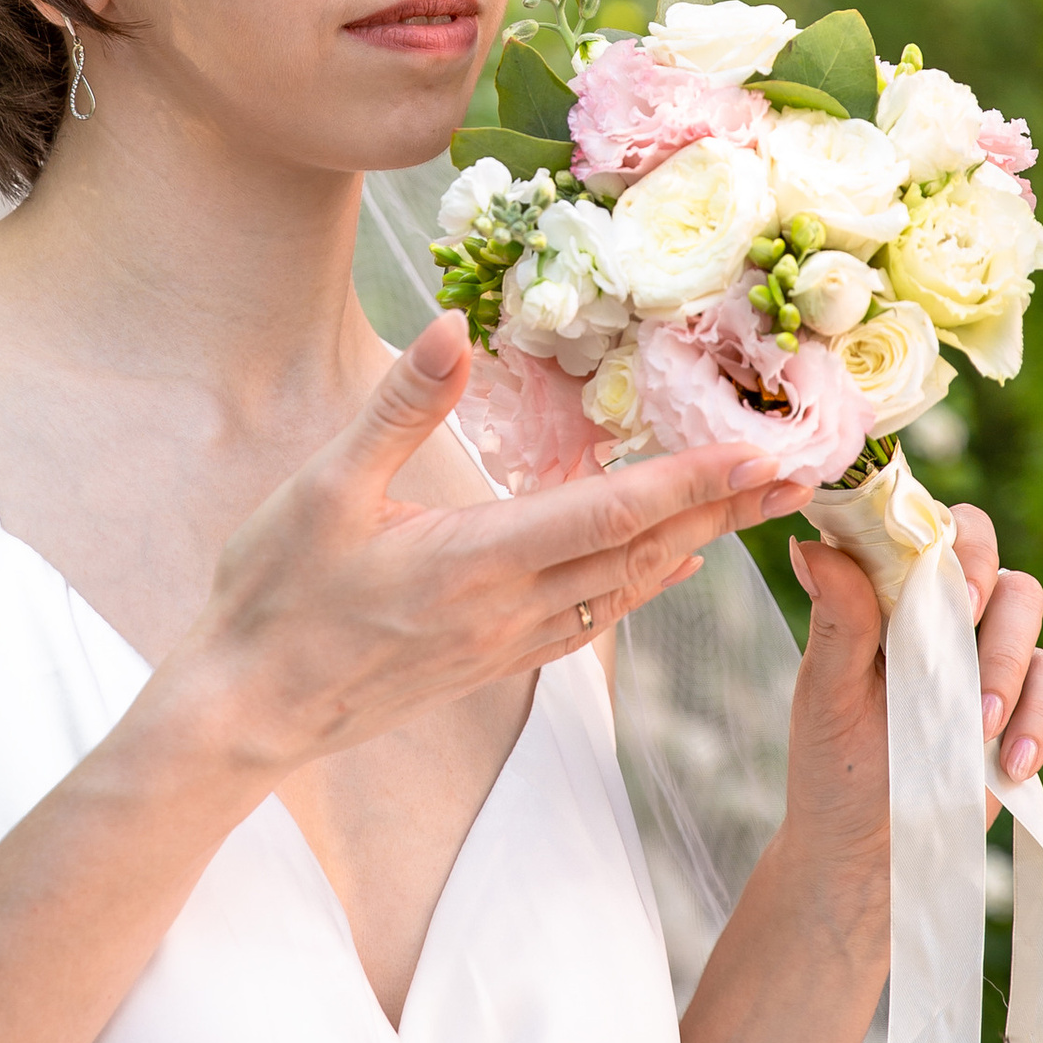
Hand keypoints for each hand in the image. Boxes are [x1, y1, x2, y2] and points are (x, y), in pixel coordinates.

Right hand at [166, 313, 813, 777]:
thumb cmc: (274, 598)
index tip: (758, 452)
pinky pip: (592, 620)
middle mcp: (508, 611)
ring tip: (751, 509)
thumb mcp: (322, 489)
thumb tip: (453, 328)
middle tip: (799, 475)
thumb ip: (397, 407)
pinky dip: (641, 585)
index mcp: (474, 563)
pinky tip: (662, 567)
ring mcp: (504, 645)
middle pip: (643, 553)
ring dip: (695, 545)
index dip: (691, 480)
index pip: (609, 514)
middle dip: (726, 511)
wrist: (243, 715)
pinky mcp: (489, 662)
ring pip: (625, 591)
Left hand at [776, 498, 1042, 916]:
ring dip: (1009, 658)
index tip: (934, 568)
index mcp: (882, 589)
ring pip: (1025, 606)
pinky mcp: (1019, 701)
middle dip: (983, 581)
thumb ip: (835, 619)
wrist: (868, 851)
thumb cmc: (833, 764)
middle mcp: (936, 606)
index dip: (934, 529)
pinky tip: (1010, 762)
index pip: (918, 525)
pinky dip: (1040, 715)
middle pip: (985, 551)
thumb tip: (809, 543)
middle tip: (965, 621)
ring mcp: (982, 650)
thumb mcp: (826, 694)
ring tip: (981, 724)